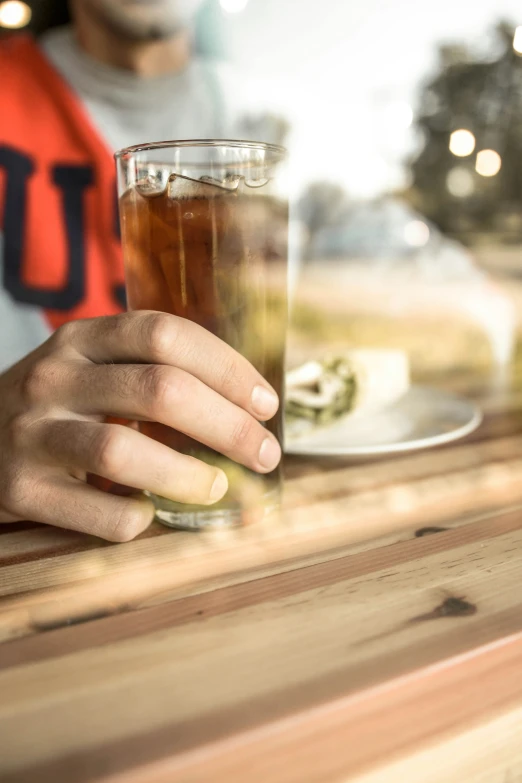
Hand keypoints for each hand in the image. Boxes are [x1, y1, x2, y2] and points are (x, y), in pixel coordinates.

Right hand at [0, 312, 280, 540]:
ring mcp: (32, 434)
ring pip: (124, 452)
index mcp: (81, 339)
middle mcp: (54, 378)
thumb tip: (246, 406)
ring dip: (188, 475)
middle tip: (265, 453)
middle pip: (159, 390)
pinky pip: (99, 512)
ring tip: (219, 486)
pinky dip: (138, 517)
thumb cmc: (55, 407)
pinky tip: (148, 512)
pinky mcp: (21, 491)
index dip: (226, 368)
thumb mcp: (90, 369)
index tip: (265, 402)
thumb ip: (149, 371)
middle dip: (228, 425)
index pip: (164, 334)